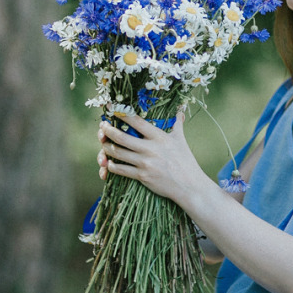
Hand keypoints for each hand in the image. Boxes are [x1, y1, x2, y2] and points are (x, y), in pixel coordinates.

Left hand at [97, 113, 214, 208]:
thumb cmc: (186, 161)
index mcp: (159, 137)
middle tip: (102, 126)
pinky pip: (121, 170)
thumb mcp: (181, 140)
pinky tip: (110, 162)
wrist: (189, 185)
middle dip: (109, 130)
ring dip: (107, 147)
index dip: (123, 114)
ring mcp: (145, 163)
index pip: (137, 122)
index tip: (113, 108)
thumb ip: (178, 124)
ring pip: (118, 153)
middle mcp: (150, 149)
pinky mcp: (142, 176)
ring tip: (103, 143)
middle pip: (122, 137)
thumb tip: (180, 110)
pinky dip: (112, 165)